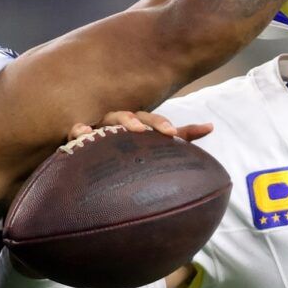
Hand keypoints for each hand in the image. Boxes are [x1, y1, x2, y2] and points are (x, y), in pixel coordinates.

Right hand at [67, 111, 213, 143]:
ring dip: (113, 123)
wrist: (100, 172)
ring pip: (105, 120)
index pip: (150, 120)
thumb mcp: (156, 147)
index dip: (161, 124)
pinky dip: (79, 130)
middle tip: (144, 131)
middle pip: (127, 116)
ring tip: (122, 129)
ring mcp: (98, 130)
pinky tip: (83, 133)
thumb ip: (182, 138)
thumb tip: (211, 125)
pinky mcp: (80, 140)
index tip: (173, 134)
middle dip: (136, 121)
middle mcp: (117, 124)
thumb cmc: (131, 154)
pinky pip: (76, 132)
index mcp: (136, 125)